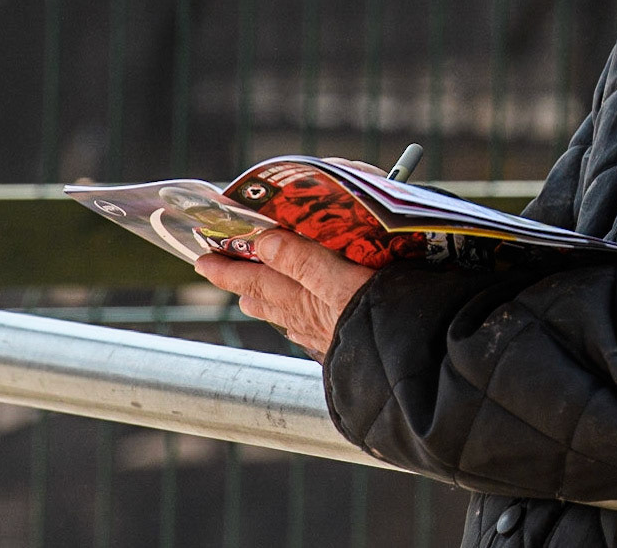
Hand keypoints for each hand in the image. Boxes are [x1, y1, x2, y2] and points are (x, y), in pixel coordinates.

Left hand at [194, 230, 376, 358]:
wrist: (414, 372)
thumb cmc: (384, 321)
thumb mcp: (343, 281)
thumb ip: (305, 262)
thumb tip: (264, 243)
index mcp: (305, 300)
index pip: (257, 279)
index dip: (230, 269)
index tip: (203, 260)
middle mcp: (310, 322)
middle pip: (268, 299)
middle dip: (244, 285)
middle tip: (222, 274)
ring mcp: (330, 338)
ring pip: (288, 318)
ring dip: (269, 305)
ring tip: (252, 300)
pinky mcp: (352, 351)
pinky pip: (313, 334)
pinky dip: (300, 325)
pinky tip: (305, 330)